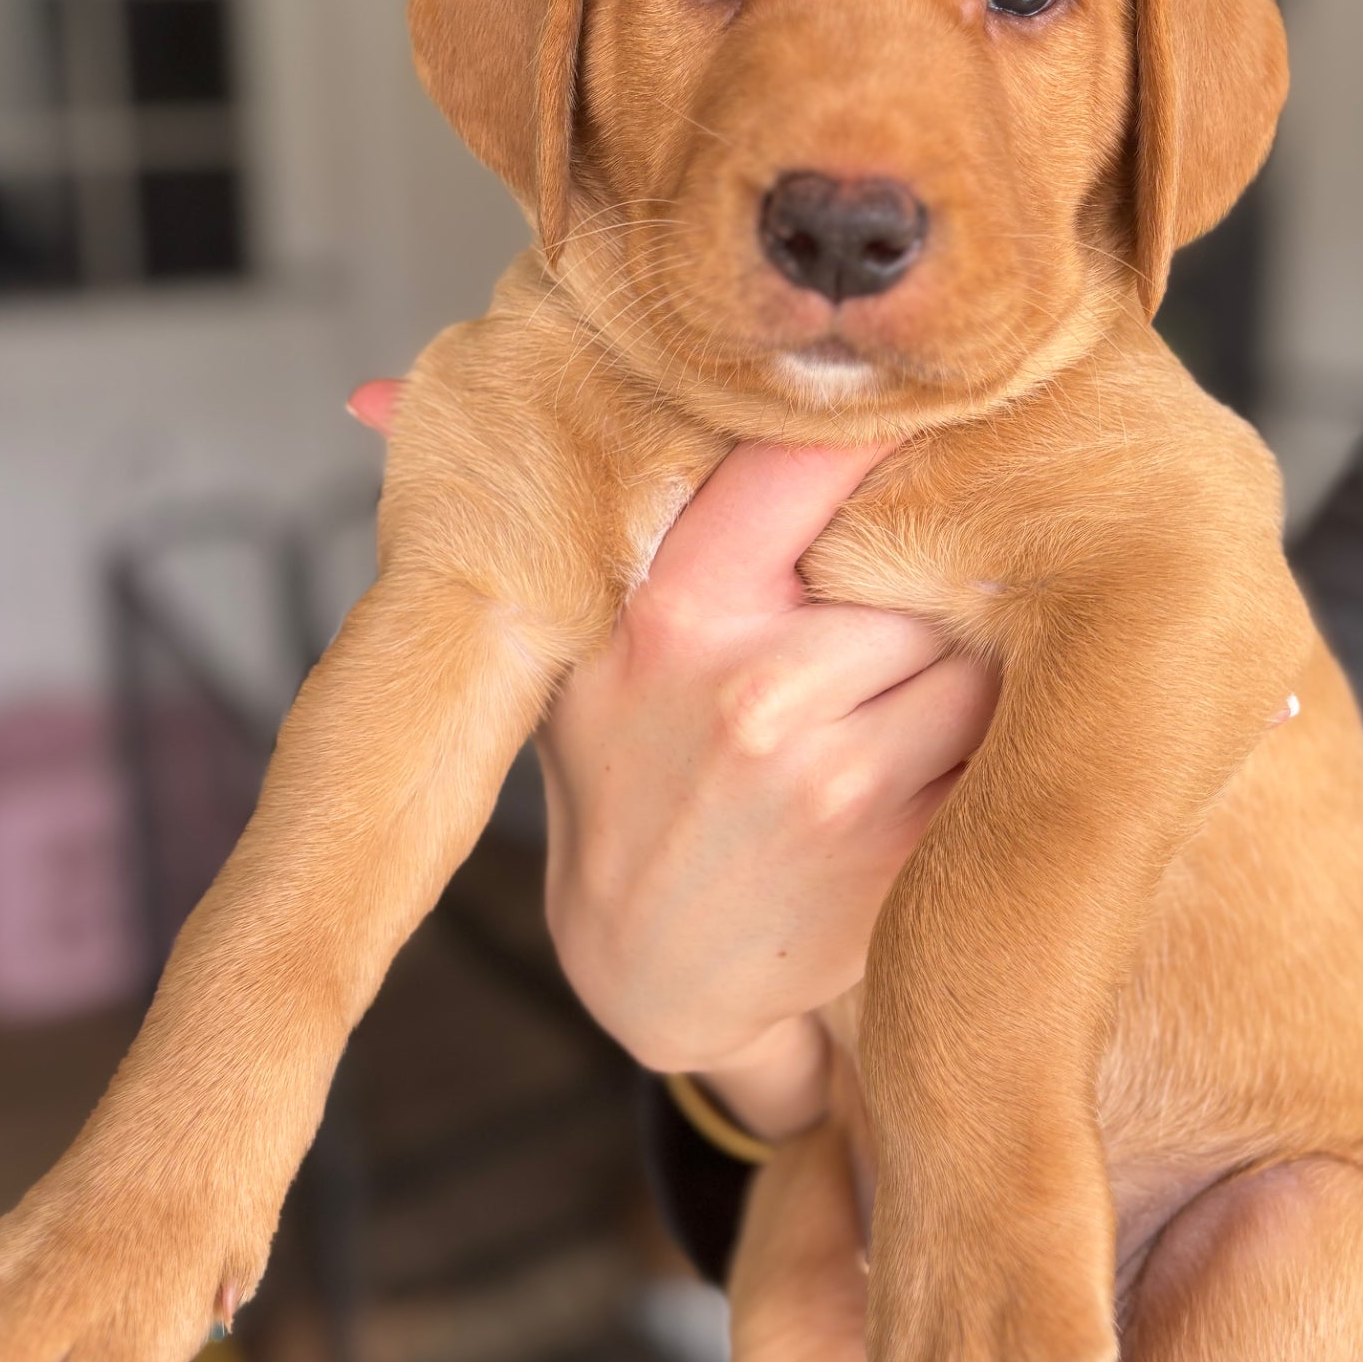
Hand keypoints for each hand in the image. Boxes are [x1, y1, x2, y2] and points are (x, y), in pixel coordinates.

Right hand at [347, 383, 998, 1139]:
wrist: (652, 970)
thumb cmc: (623, 774)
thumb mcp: (580, 649)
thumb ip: (566, 525)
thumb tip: (366, 394)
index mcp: (673, 616)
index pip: (795, 464)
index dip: (865, 421)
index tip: (910, 391)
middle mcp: (759, 693)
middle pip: (915, 565)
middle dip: (920, 576)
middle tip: (897, 590)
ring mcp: (841, 781)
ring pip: (977, 655)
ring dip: (965, 658)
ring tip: (902, 679)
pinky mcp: (904, 852)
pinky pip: (996, 745)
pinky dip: (983, 737)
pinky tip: (925, 753)